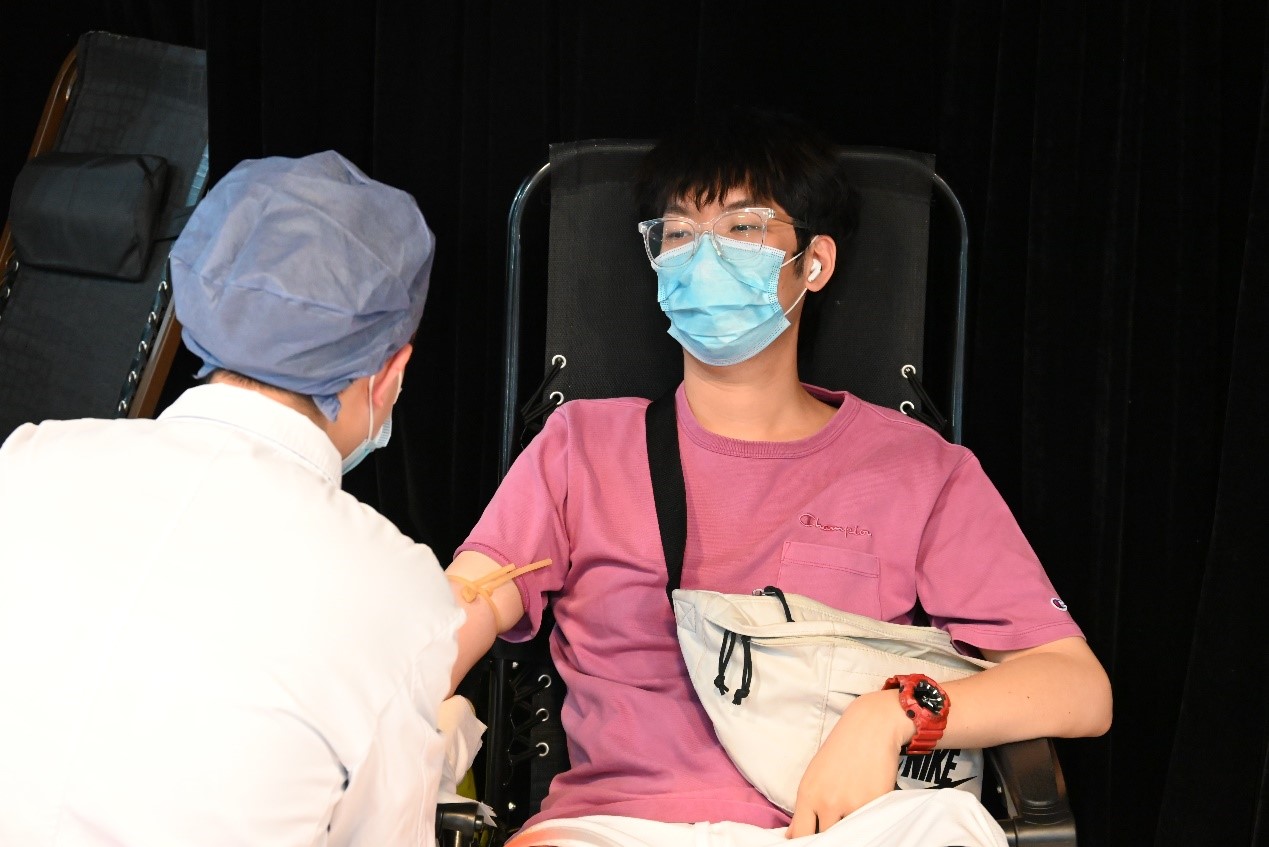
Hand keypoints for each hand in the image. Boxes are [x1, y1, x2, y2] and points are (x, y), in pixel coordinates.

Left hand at [786, 689, 911, 838]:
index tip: (811, 842)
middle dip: (828, 838)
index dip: (804, 843)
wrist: (870, 727)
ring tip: (849, 817)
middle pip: (824, 839)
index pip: (800, 835)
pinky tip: (867, 812)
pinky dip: (867, 824)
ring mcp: (852, 805)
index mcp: (807, 794)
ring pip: (847, 835)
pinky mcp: (875, 804)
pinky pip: (868, 825)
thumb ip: (805, 808)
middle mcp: (827, 802)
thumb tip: (793, 835)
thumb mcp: (814, 775)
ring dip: (849, 831)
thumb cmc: (841, 750)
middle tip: (833, 828)